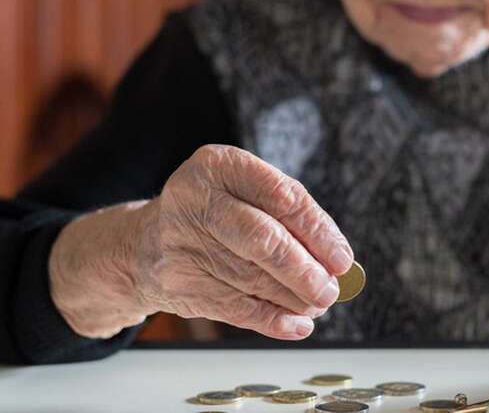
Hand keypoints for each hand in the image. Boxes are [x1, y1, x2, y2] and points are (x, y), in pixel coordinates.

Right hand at [50, 145, 352, 339]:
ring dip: (294, 298)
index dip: (317, 231)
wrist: (144, 244)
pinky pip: (235, 307)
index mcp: (218, 165)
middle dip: (304, 270)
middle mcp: (194, 200)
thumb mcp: (243, 193)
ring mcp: (181, 243)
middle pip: (262, 239)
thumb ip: (288, 216)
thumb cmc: (215, 214)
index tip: (342, 258)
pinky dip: (272, 319)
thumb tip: (336, 260)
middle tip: (331, 290)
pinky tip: (297, 325)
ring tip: (318, 304)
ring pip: (251, 278)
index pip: (280, 196)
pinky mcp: (178, 283)